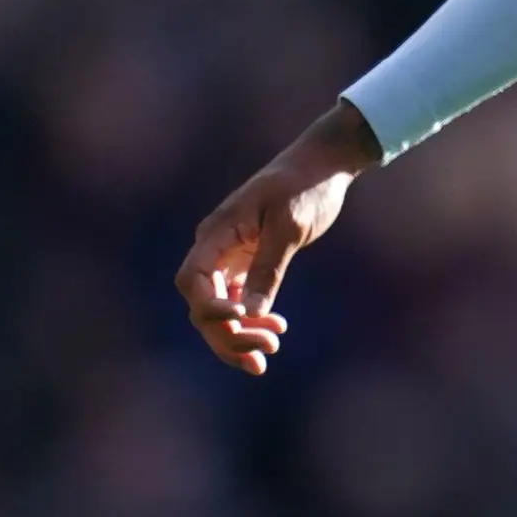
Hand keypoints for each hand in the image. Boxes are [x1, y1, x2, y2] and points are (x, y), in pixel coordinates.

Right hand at [176, 101, 381, 374]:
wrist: (322, 166)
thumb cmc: (305, 188)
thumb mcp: (289, 228)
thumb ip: (267, 269)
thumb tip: (248, 315)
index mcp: (217, 233)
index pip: (193, 281)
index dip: (209, 309)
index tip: (242, 320)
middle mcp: (216, 247)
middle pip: (203, 304)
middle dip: (228, 333)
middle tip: (268, 350)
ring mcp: (229, 257)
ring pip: (220, 308)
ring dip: (239, 334)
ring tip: (271, 351)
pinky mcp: (248, 263)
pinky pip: (239, 300)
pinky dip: (251, 321)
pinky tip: (275, 332)